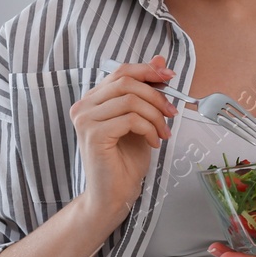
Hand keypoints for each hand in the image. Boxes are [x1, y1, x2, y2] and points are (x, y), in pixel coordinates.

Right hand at [72, 55, 177, 220]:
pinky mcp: (94, 135)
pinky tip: (153, 143)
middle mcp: (83, 107)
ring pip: (131, 100)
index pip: (121, 72)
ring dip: (155, 116)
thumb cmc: (124, 161)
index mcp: (92, 100)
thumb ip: (146, 91)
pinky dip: (149, 129)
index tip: (170, 77)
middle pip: (126, 82)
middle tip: (172, 113)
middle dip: (156, 95)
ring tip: (163, 133)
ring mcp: (86, 120)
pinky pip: (131, 120)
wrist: (113, 195)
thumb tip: (160, 61)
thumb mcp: (141, 120)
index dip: (148, 70)